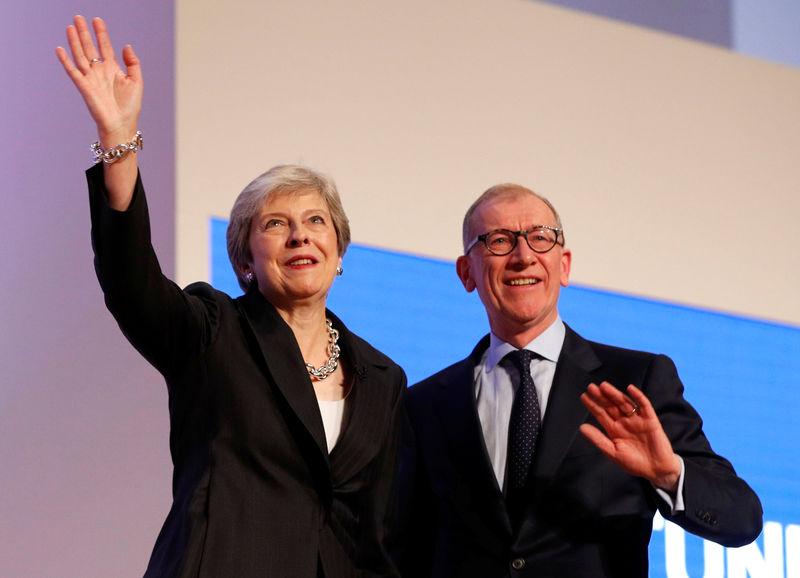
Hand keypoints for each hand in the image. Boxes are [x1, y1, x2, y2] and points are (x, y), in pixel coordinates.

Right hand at [55, 16, 141, 146]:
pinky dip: (66, 61)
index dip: (101, 33)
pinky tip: (60, 49)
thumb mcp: (136, 82)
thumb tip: (126, 45)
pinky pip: (72, 71)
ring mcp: (90, 78)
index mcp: (113, 69)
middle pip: (89, 47)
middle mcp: (99, 71)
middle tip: (78, 17)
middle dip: (84, 33)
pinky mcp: (83, 87)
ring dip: (74, 41)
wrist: (121, 124)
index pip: (105, 47)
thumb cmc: (130, 107)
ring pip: (80, 55)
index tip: (97, 21)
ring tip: (70, 27)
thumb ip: (133, 63)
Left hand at [579, 382, 681, 491]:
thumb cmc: (634, 463)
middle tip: (591, 387)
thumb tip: (582, 427)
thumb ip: (598, 439)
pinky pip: (644, 406)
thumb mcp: (613, 452)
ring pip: (624, 403)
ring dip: (615, 394)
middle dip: (601, 397)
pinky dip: (638, 396)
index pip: (601, 414)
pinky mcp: (650, 420)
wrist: (656, 470)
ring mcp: (637, 420)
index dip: (592, 405)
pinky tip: (630, 389)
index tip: (583, 396)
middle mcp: (624, 422)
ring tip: (604, 386)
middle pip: (611, 406)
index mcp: (614, 430)